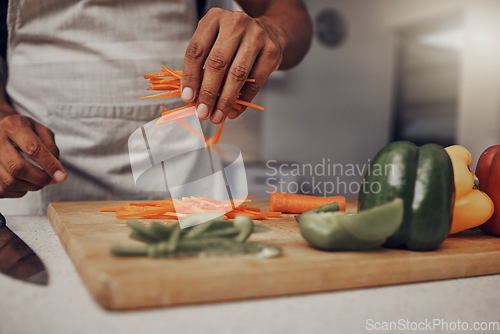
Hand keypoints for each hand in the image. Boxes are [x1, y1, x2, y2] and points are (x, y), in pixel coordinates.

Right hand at [0, 113, 65, 197]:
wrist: (1, 129)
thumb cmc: (24, 131)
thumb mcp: (41, 131)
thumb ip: (51, 148)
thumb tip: (56, 171)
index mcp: (13, 126)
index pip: (32, 149)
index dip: (49, 165)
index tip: (61, 176)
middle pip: (17, 168)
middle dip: (40, 179)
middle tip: (51, 179)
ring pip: (10, 182)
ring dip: (31, 186)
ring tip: (39, 179)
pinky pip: (3, 190)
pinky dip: (19, 191)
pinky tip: (25, 181)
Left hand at [181, 8, 284, 123]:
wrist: (270, 32)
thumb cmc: (236, 39)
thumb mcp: (215, 41)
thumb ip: (204, 64)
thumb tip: (194, 96)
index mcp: (214, 18)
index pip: (197, 50)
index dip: (190, 77)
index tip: (188, 97)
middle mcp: (236, 24)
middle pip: (217, 63)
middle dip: (208, 92)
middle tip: (203, 111)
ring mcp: (256, 36)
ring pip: (237, 74)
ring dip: (225, 100)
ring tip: (217, 115)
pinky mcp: (272, 51)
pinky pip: (255, 81)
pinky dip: (243, 99)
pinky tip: (234, 110)